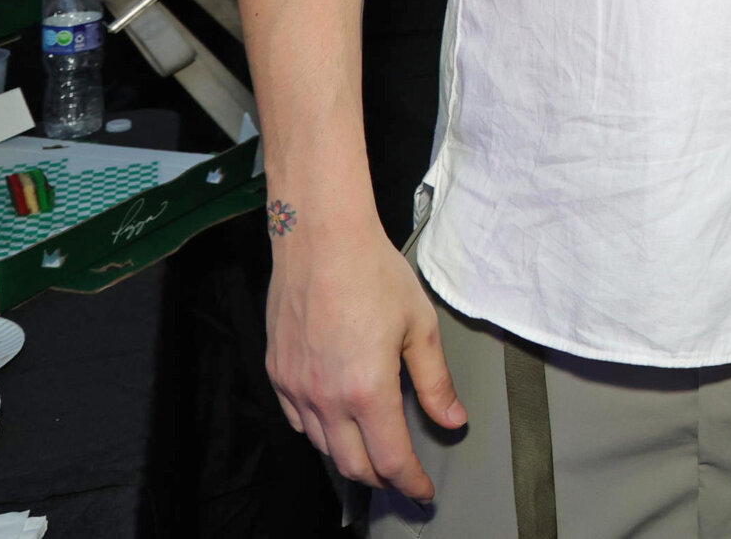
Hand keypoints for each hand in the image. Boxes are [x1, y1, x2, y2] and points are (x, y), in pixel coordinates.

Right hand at [264, 213, 465, 497]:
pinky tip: (338, 422)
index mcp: (366, 389)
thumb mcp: (420, 326)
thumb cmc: (371, 272)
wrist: (321, 238)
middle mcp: (326, 397)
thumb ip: (435, 382)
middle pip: (354, 465)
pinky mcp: (278, 372)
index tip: (423, 491)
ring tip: (374, 450)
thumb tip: (452, 419)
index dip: (410, 483)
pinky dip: (322, 432)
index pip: (390, 460)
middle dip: (382, 478)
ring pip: (323, 446)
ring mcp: (296, 387)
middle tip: (403, 476)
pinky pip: (299, 421)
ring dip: (351, 457)